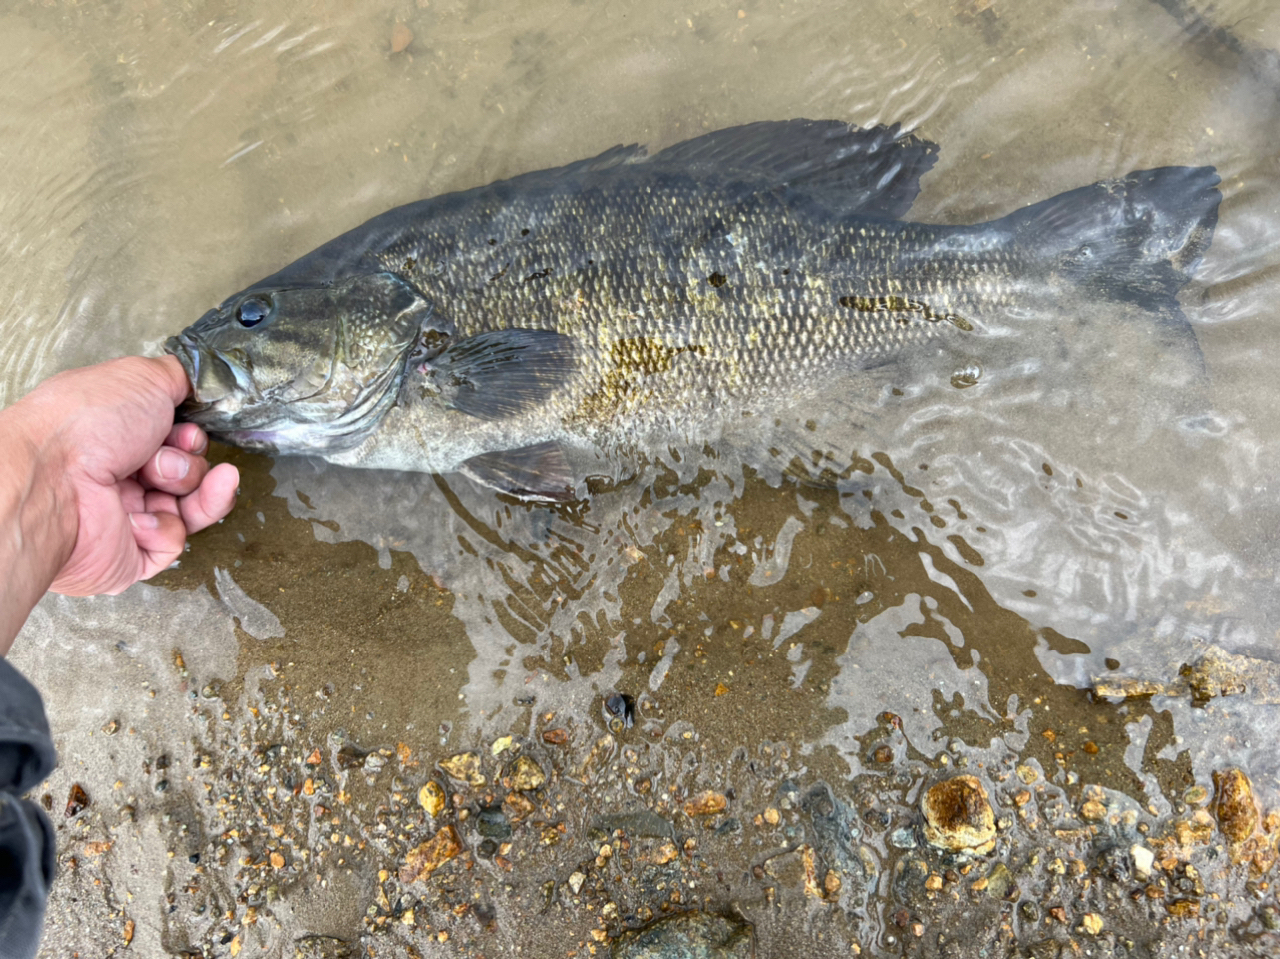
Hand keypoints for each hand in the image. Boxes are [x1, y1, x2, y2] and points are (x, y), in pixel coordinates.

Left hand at [16, 355, 239, 595]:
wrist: (52, 483)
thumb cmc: (82, 427)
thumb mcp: (141, 377)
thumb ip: (175, 377)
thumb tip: (194, 384)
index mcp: (114, 437)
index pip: (175, 441)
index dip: (191, 435)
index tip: (186, 430)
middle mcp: (117, 476)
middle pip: (188, 473)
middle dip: (188, 462)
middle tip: (166, 455)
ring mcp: (124, 517)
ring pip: (189, 509)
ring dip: (196, 493)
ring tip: (174, 482)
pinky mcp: (129, 556)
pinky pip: (173, 544)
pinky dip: (164, 528)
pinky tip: (141, 518)